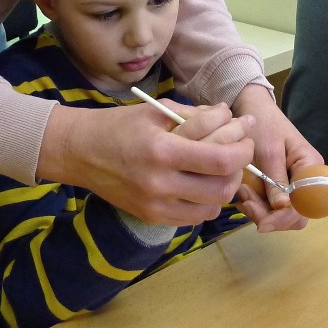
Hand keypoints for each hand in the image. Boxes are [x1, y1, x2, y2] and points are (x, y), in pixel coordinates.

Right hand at [37, 101, 253, 226]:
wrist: (81, 152)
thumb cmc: (120, 125)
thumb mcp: (158, 110)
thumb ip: (197, 115)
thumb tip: (231, 117)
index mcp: (162, 151)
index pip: (220, 159)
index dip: (243, 147)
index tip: (246, 132)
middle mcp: (160, 183)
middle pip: (222, 187)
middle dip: (239, 167)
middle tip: (239, 150)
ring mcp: (155, 205)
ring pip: (213, 206)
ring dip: (225, 186)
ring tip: (222, 167)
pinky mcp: (152, 217)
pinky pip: (194, 217)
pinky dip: (207, 201)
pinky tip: (203, 183)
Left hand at [229, 84, 319, 231]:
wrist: (251, 110)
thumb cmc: (264, 125)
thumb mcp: (268, 151)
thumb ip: (275, 180)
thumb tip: (282, 208)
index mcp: (311, 168)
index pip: (307, 205)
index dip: (286, 218)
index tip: (262, 223)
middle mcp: (306, 180)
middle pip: (295, 214)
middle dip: (269, 216)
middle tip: (246, 201)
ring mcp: (292, 185)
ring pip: (281, 214)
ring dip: (259, 210)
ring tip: (242, 192)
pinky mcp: (278, 187)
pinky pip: (271, 206)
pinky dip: (256, 204)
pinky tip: (243, 193)